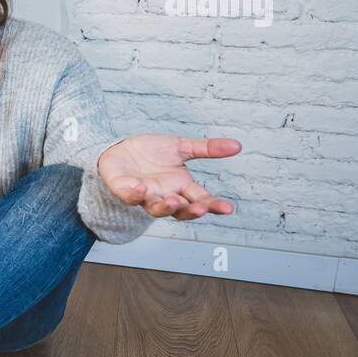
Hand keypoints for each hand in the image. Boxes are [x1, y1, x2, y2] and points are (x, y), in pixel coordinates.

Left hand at [97, 134, 240, 219]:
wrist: (119, 149)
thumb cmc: (151, 153)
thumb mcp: (181, 147)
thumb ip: (207, 148)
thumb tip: (238, 145)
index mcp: (181, 187)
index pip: (201, 199)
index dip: (214, 205)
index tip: (228, 208)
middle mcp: (165, 195)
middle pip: (181, 210)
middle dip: (191, 211)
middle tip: (201, 208)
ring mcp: (145, 195)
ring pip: (156, 208)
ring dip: (165, 206)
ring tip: (173, 201)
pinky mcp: (124, 190)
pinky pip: (130, 196)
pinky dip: (135, 194)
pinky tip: (141, 188)